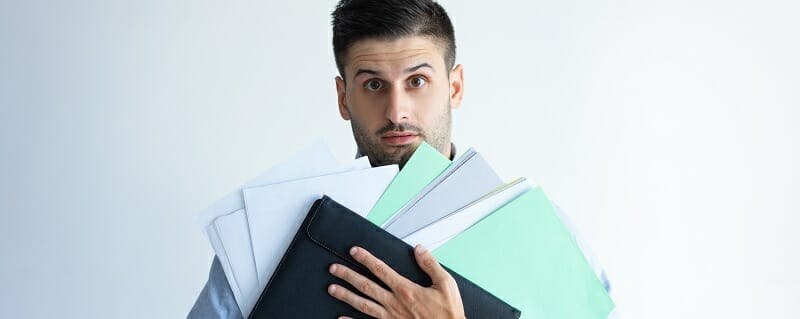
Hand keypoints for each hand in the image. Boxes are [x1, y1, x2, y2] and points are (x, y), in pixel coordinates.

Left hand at [327, 244, 464, 318]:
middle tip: (334, 268)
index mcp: (405, 290)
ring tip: (331, 289)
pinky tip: (340, 318)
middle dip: (347, 275)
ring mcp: (390, 317)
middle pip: (365, 285)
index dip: (365, 259)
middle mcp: (394, 303)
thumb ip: (430, 265)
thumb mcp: (446, 284)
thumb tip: (419, 249)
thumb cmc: (447, 313)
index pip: (380, 269)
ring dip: (345, 295)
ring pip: (362, 304)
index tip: (354, 251)